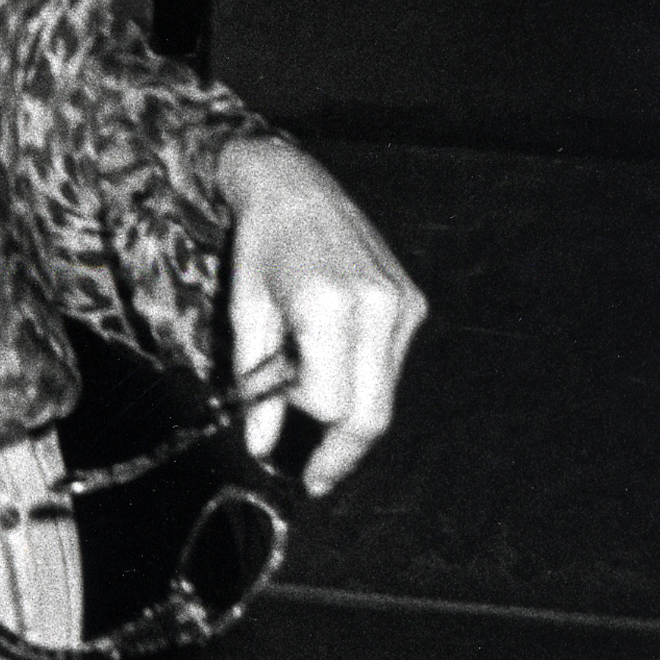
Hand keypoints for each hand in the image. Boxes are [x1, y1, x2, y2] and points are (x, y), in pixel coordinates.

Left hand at [219, 136, 426, 496]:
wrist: (294, 183)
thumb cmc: (260, 244)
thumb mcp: (247, 313)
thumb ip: (255, 384)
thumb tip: (261, 445)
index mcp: (328, 305)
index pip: (330, 402)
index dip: (302, 420)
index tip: (276, 416)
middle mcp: (375, 305)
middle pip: (373, 413)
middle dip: (343, 451)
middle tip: (317, 476)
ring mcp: (401, 303)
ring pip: (386, 395)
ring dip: (351, 411)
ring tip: (311, 394)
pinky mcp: (412, 302)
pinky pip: (391, 366)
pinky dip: (363, 379)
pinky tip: (334, 360)